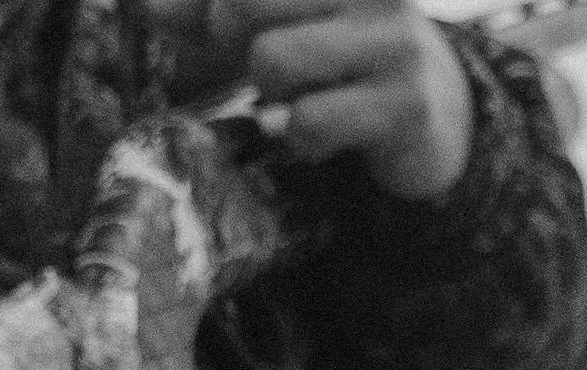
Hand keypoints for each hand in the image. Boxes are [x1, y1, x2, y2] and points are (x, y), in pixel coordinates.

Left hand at [207, 0, 480, 201]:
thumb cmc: (344, 58)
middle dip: (230, 41)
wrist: (441, 118)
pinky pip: (311, 122)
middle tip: (260, 64)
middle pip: (242, 4)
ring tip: (297, 101)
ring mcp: (394, 43)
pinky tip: (323, 139)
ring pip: (273, 60)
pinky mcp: (405, 106)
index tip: (221, 24)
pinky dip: (302, 139)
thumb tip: (145, 7)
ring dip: (270, 94)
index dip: (212, 8)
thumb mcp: (283, 19)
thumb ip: (211, 12)